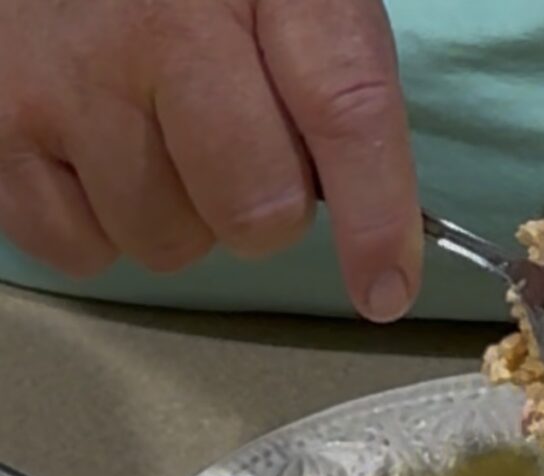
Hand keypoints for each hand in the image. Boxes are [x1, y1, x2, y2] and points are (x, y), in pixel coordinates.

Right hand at [0, 0, 419, 320]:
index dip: (376, 219)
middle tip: (241, 157)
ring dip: (176, 215)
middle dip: (265, 211)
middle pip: (254, 210)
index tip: (385, 291)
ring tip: (153, 136)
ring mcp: (69, 77)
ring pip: (165, 241)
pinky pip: (81, 249)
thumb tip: (376, 237)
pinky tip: (97, 153)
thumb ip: (334, 92)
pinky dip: (99, 223)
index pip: (346, 111)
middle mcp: (162, 24)